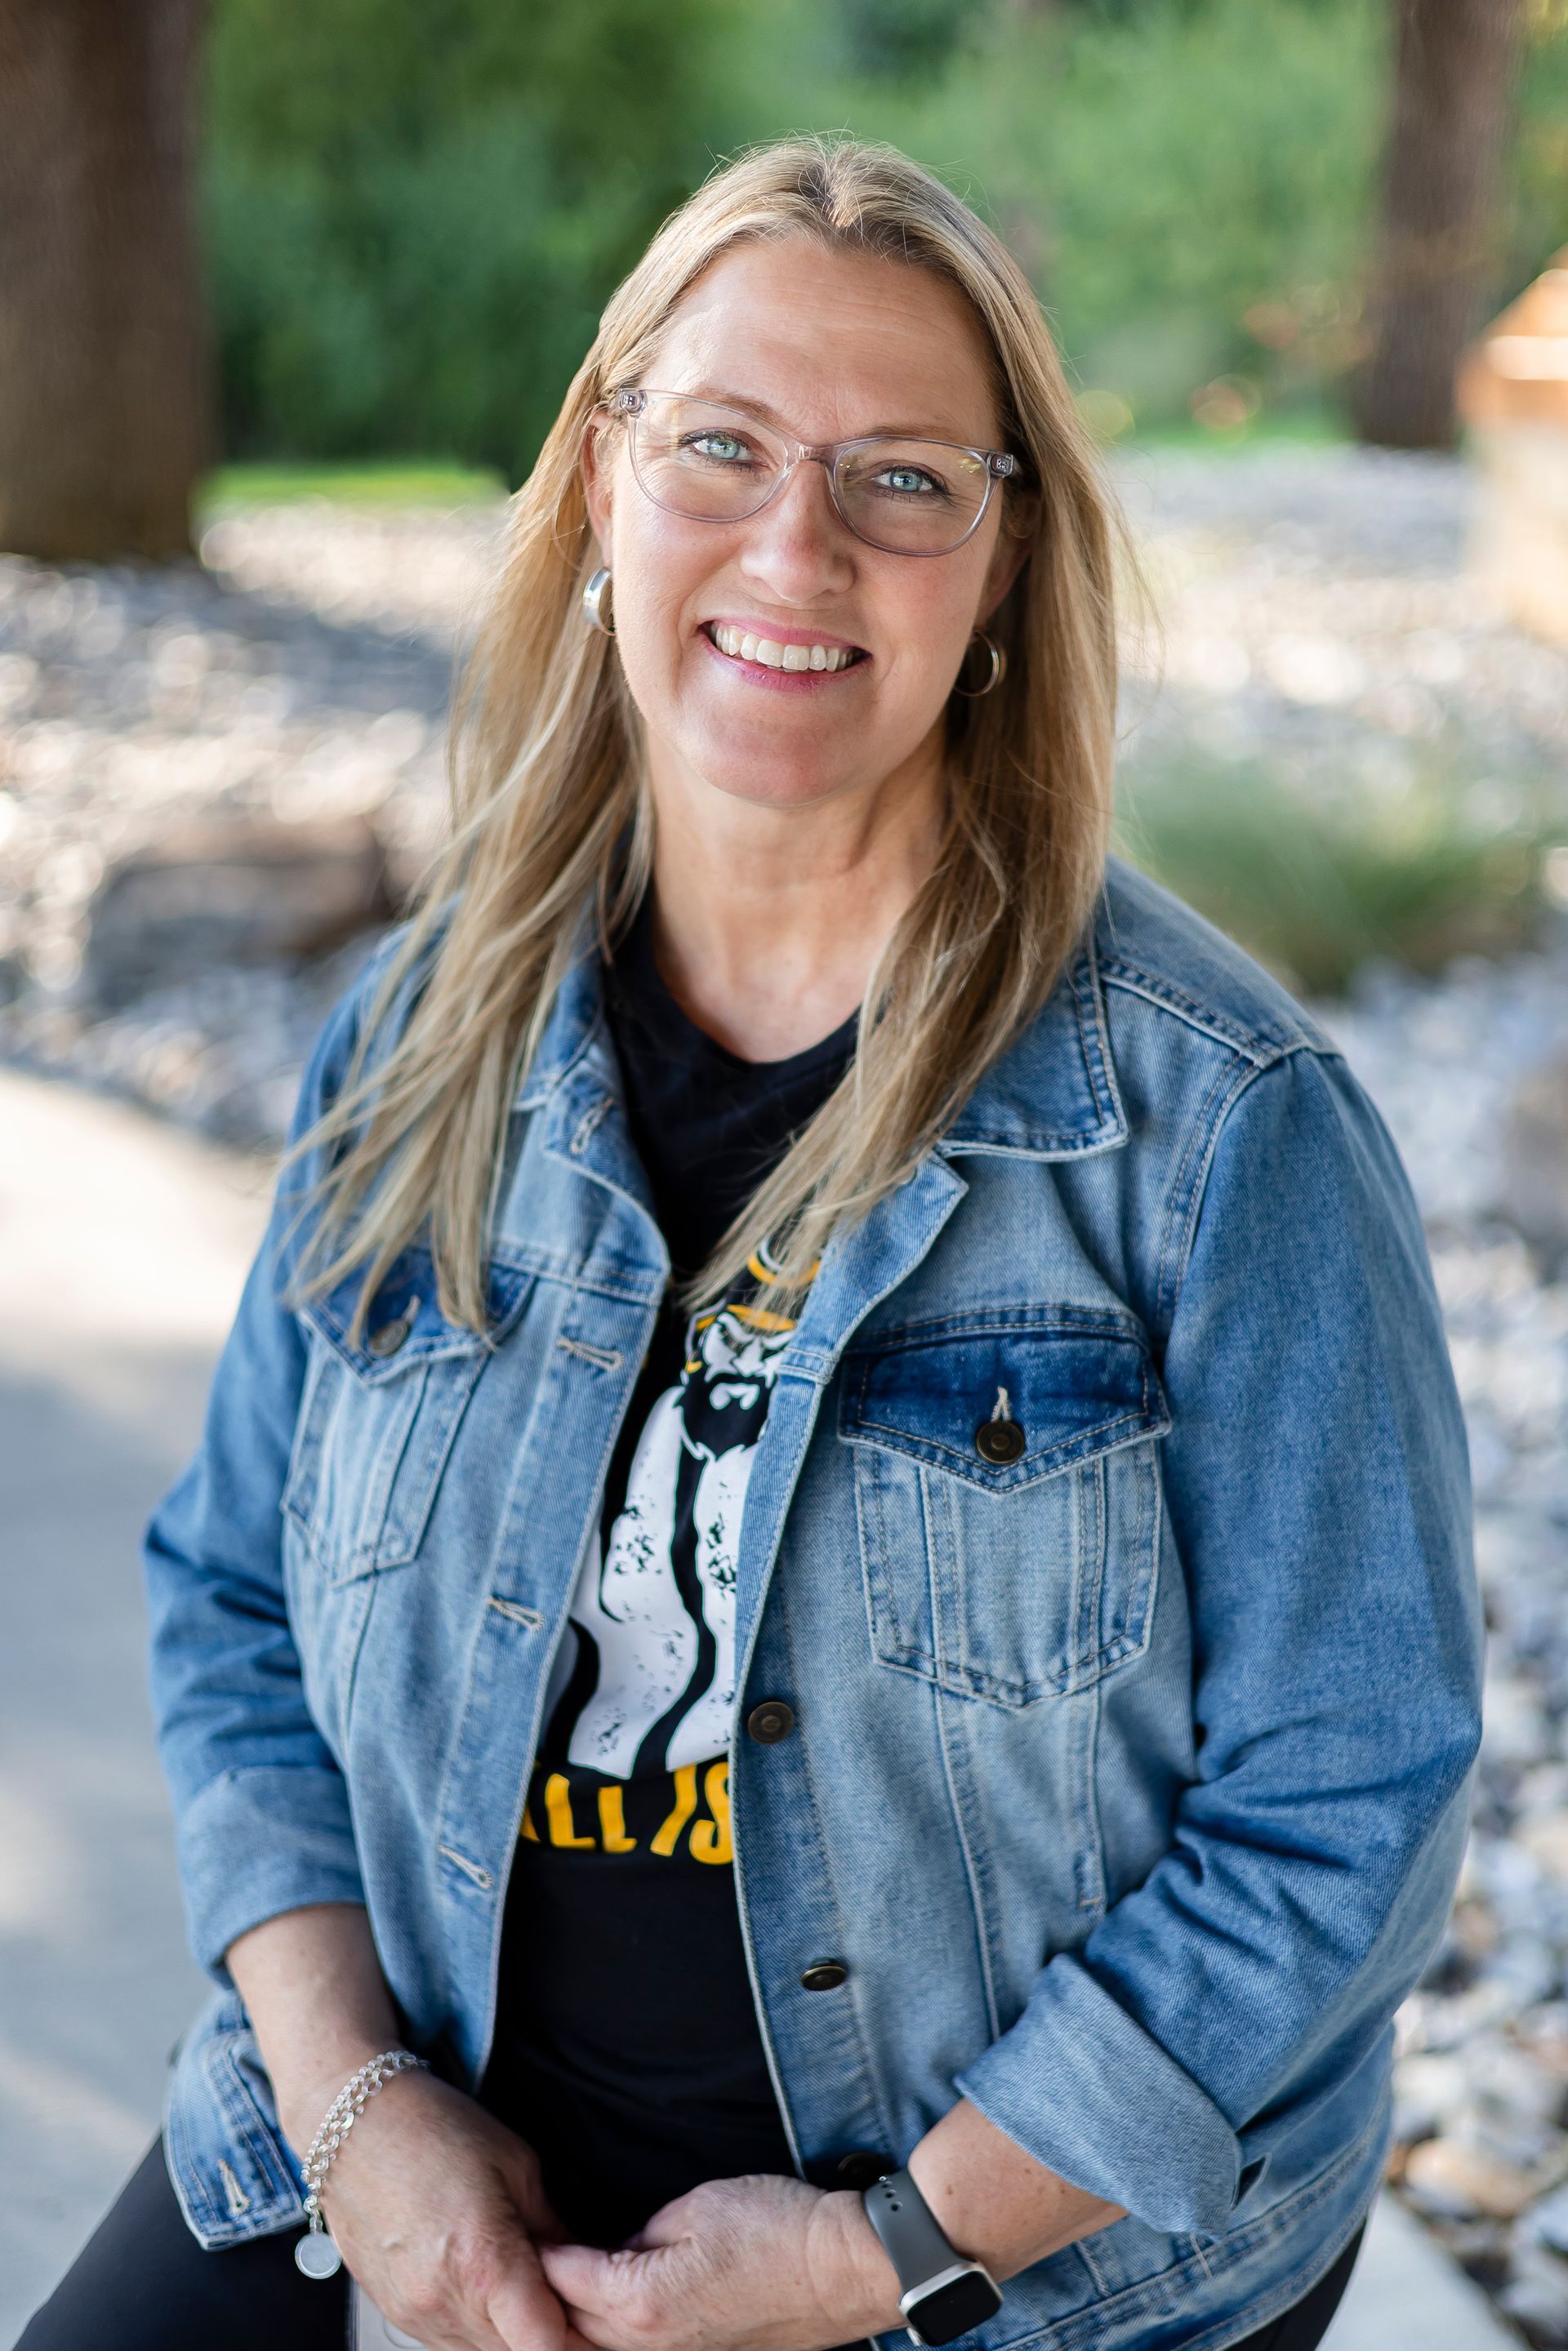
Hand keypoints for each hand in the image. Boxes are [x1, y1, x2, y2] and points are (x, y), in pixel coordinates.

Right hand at [287, 2065, 583, 2350]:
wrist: (354, 2125)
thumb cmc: (432, 2129)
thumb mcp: (516, 2164)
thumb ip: (553, 2230)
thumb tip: (582, 2268)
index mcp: (483, 2262)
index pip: (545, 2345)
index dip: (576, 2330)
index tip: (586, 2305)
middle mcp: (444, 2301)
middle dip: (544, 2325)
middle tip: (557, 2284)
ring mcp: (414, 2314)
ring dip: (509, 2329)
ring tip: (515, 2275)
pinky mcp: (395, 2314)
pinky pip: (450, 2341)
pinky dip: (475, 2323)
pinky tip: (480, 2279)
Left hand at [538, 2173, 903, 2350]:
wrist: (845, 2269)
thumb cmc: (778, 2230)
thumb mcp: (699, 2207)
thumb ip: (643, 2234)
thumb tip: (618, 2250)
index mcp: (640, 2302)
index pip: (563, 2279)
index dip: (537, 2252)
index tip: (514, 2229)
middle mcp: (650, 2345)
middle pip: (571, 2326)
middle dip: (545, 2296)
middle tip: (521, 2259)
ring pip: (601, 2345)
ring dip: (575, 2319)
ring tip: (554, 2288)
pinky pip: (637, 2349)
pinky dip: (609, 2330)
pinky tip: (605, 2310)